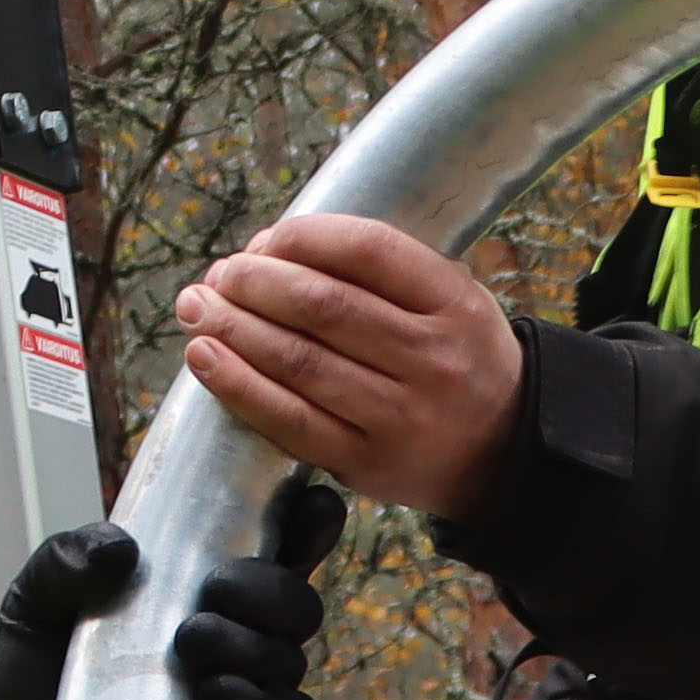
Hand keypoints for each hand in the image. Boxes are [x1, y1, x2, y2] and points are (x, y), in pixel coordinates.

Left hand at [0, 501, 349, 699]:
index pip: (279, 547)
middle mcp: (235, 642)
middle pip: (300, 603)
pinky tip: (209, 696)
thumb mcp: (36, 601)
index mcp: (200, 591)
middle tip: (213, 590)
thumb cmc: (37, 677)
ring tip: (187, 644)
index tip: (306, 505)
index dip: (308, 522)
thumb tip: (123, 550)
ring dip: (250, 644)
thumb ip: (68, 559)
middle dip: (269, 588)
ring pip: (293, 660)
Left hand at [177, 212, 526, 519]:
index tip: (266, 238)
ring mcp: (399, 417)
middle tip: (220, 273)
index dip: (304, 237)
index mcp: (455, 305)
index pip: (369, 250)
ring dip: (232, 328)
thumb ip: (377, 272)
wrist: (503, 452)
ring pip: (298, 362)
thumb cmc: (455, 358)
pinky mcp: (367, 462)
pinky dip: (237, 385)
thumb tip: (268, 250)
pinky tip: (205, 357)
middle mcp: (432, 360)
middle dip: (254, 281)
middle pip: (323, 306)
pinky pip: (288, 421)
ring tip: (197, 306)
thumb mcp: (449, 300)